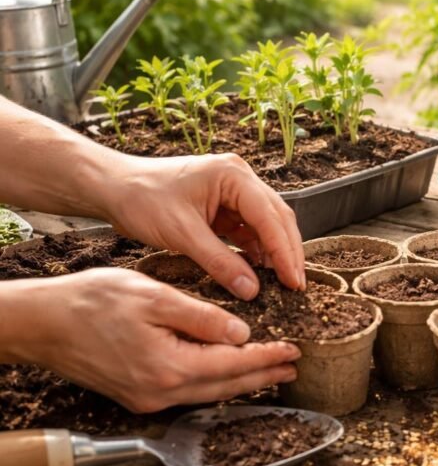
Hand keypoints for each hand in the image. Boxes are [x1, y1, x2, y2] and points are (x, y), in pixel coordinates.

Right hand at [3, 268, 300, 412]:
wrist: (44, 324)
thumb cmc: (93, 302)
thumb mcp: (155, 297)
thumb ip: (202, 317)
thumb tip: (242, 333)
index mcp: (169, 366)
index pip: (233, 364)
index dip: (267, 357)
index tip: (294, 350)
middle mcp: (161, 391)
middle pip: (226, 385)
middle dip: (263, 374)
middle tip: (294, 365)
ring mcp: (148, 398)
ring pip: (208, 392)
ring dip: (241, 380)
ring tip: (270, 370)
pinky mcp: (138, 395)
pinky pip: (188, 391)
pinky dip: (214, 382)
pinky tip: (226, 372)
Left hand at [98, 153, 305, 298]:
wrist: (113, 188)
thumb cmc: (142, 199)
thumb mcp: (182, 234)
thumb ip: (219, 262)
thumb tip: (251, 290)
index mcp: (233, 175)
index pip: (270, 216)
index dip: (284, 251)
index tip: (293, 280)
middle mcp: (239, 178)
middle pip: (277, 217)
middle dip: (287, 252)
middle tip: (296, 285)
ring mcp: (233, 191)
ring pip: (267, 224)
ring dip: (274, 252)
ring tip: (283, 282)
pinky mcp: (224, 205)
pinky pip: (249, 230)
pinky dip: (256, 250)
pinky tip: (260, 271)